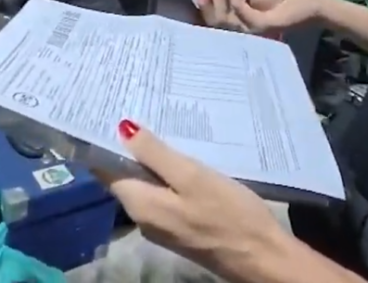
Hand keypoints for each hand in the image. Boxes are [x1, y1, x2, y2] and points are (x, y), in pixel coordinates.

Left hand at [100, 120, 284, 281]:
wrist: (263, 259)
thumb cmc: (229, 214)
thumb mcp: (192, 176)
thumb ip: (155, 154)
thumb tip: (120, 128)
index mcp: (139, 204)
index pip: (105, 170)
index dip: (104, 142)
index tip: (110, 112)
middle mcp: (142, 218)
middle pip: (124, 177)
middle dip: (129, 147)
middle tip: (139, 110)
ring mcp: (161, 226)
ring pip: (145, 185)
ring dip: (149, 160)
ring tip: (160, 126)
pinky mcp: (180, 228)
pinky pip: (162, 195)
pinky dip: (166, 176)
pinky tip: (180, 159)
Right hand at [199, 0, 325, 34]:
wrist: (311, 4)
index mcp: (241, 26)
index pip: (215, 21)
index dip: (205, 5)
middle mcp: (244, 32)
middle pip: (215, 23)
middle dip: (208, 1)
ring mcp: (253, 31)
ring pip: (224, 18)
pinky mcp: (262, 26)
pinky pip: (240, 9)